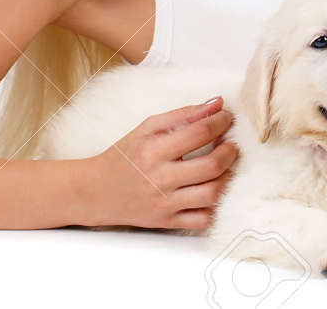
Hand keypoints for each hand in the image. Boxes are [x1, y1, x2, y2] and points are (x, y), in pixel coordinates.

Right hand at [82, 97, 238, 229]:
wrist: (95, 191)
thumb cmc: (124, 157)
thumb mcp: (147, 128)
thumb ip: (183, 114)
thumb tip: (217, 104)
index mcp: (154, 150)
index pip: (199, 132)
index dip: (221, 122)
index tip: (227, 118)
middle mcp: (159, 178)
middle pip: (211, 166)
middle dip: (230, 151)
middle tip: (231, 144)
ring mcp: (164, 204)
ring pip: (212, 195)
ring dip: (227, 178)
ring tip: (226, 167)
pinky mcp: (166, 223)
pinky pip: (202, 220)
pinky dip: (214, 206)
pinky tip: (212, 191)